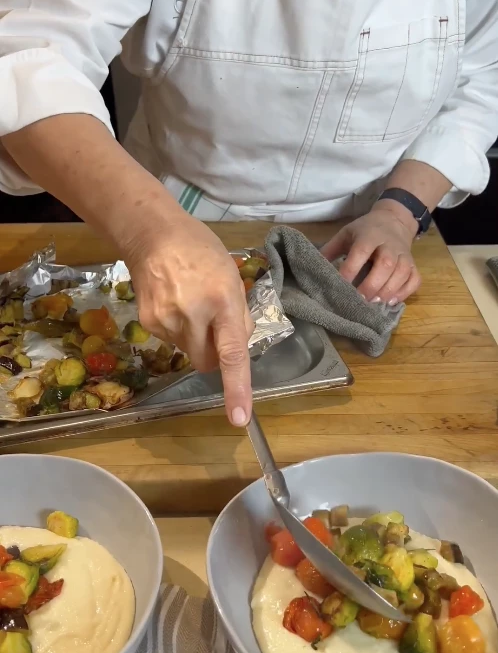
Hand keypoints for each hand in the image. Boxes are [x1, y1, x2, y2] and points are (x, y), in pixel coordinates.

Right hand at [125, 213, 253, 426]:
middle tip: (214, 324)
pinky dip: (178, 330)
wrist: (152, 235)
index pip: (232, 354)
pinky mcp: (148, 324)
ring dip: (195, 339)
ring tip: (190, 303)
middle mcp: (192, 315)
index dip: (237, 388)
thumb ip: (239, 315)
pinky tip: (174, 303)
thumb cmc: (201, 252)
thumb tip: (239, 350)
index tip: (240, 418)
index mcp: (222, 301)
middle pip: (208, 363)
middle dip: (215, 354)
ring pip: (189, 353)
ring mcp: (166, 322)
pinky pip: (171, 341)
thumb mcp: (231, 277)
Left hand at [321, 201, 421, 303]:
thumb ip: (330, 251)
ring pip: (402, 273)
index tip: (341, 286)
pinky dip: (406, 292)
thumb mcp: (345, 234)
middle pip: (386, 264)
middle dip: (372, 284)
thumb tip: (312, 270)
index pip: (360, 252)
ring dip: (389, 290)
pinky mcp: (414, 265)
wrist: (394, 220)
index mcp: (369, 235)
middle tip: (360, 300)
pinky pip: (415, 279)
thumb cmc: (365, 230)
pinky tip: (392, 302)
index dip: (350, 269)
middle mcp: (389, 245)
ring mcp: (404, 255)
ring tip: (374, 304)